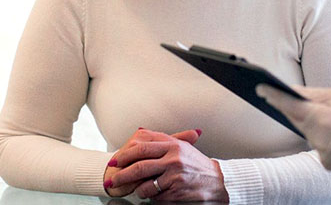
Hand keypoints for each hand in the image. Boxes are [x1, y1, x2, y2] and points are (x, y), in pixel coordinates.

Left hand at [104, 128, 227, 201]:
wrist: (218, 183)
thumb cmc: (198, 166)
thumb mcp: (182, 148)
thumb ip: (163, 140)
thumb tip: (140, 133)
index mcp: (173, 145)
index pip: (142, 147)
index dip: (125, 154)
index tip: (115, 161)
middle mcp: (173, 158)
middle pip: (139, 166)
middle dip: (122, 175)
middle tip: (112, 180)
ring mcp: (175, 175)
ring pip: (144, 185)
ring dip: (137, 190)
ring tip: (136, 190)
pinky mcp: (176, 191)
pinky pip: (155, 197)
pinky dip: (151, 198)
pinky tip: (155, 196)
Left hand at [257, 85, 330, 186]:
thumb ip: (316, 94)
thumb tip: (293, 90)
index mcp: (324, 120)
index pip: (291, 106)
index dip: (274, 96)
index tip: (260, 87)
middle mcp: (320, 141)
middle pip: (296, 120)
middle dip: (294, 108)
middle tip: (285, 93)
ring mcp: (323, 156)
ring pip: (307, 132)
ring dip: (311, 122)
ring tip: (328, 112)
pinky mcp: (328, 164)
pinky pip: (317, 144)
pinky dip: (322, 135)